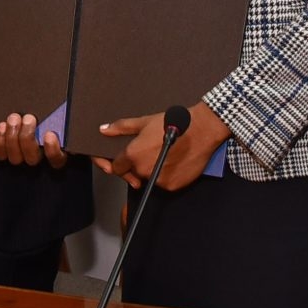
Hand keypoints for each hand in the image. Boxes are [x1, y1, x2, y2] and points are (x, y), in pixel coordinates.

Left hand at [0, 112, 66, 168]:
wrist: (33, 113)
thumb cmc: (53, 117)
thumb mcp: (64, 120)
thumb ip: (70, 125)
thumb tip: (92, 127)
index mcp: (58, 151)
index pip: (57, 159)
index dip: (52, 150)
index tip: (49, 135)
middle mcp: (39, 158)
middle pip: (33, 158)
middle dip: (27, 138)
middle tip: (29, 118)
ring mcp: (22, 157)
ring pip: (15, 158)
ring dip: (13, 137)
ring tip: (14, 119)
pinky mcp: (6, 152)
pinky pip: (1, 154)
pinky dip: (0, 140)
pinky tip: (3, 127)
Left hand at [92, 103, 229, 190]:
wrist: (202, 130)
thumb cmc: (174, 122)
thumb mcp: (145, 121)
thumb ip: (122, 127)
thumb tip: (104, 129)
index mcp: (133, 155)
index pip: (116, 168)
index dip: (120, 163)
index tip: (128, 158)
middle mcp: (143, 170)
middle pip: (133, 174)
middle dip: (138, 165)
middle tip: (152, 151)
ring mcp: (158, 180)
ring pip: (149, 179)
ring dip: (153, 171)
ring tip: (165, 154)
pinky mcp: (172, 187)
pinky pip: (164, 184)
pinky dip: (167, 176)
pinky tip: (175, 162)